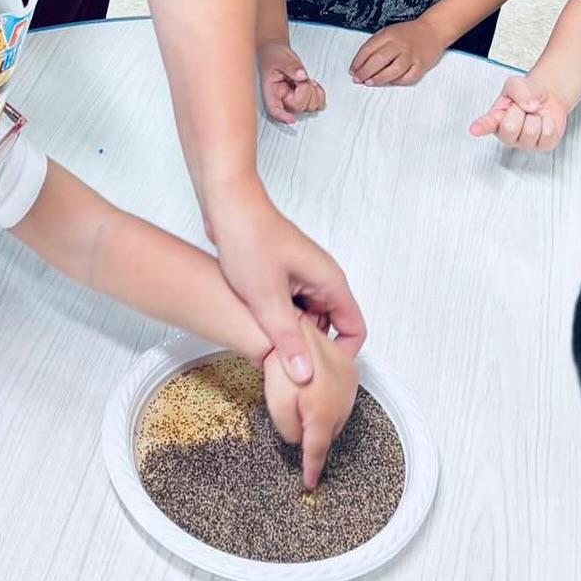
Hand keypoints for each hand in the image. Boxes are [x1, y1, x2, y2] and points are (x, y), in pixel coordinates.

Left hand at [210, 183, 365, 385]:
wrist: (226, 204)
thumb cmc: (249, 237)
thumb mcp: (267, 298)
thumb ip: (288, 339)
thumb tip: (306, 375)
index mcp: (329, 283)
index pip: (354, 329)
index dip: (341, 355)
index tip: (317, 373)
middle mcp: (321, 280)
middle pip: (329, 328)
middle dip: (310, 349)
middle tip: (285, 367)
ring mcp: (301, 277)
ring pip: (305, 319)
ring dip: (289, 335)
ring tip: (266, 347)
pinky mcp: (282, 276)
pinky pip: (288, 308)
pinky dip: (276, 320)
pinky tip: (256, 327)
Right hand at [258, 40, 325, 122]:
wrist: (277, 51)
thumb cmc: (273, 56)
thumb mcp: (280, 58)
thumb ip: (290, 66)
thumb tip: (301, 76)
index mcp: (272, 91)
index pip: (274, 109)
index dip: (282, 116)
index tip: (291, 119)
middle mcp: (282, 99)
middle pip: (298, 107)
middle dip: (305, 91)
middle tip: (301, 78)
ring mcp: (294, 99)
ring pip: (309, 107)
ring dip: (313, 92)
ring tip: (305, 80)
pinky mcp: (304, 97)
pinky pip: (317, 104)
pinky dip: (320, 95)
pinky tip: (313, 85)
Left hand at [263, 317, 358, 487]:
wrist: (281, 326)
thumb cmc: (277, 361)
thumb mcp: (276, 406)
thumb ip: (290, 431)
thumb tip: (299, 438)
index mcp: (324, 412)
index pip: (318, 449)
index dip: (313, 468)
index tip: (310, 482)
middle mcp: (342, 398)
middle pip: (331, 430)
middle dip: (316, 436)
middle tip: (298, 434)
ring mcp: (348, 380)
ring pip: (338, 412)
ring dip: (322, 416)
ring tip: (299, 405)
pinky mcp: (347, 366)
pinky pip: (340, 393)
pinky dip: (327, 399)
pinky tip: (309, 389)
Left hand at [349, 18, 444, 87]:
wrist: (433, 30)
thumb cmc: (408, 33)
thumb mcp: (389, 31)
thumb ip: (375, 44)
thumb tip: (360, 62)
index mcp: (389, 34)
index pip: (369, 49)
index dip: (358, 61)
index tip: (352, 71)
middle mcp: (400, 45)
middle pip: (379, 60)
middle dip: (365, 72)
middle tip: (357, 79)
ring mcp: (411, 55)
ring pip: (393, 70)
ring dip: (379, 78)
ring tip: (369, 83)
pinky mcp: (421, 65)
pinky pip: (408, 77)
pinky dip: (397, 81)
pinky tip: (389, 82)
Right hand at [468, 72, 568, 151]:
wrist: (546, 98)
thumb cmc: (526, 93)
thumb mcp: (517, 84)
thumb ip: (518, 89)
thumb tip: (529, 106)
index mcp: (496, 118)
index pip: (486, 124)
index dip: (480, 127)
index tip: (474, 130)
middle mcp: (508, 134)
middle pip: (510, 127)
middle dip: (519, 111)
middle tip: (522, 108)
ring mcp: (524, 142)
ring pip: (530, 131)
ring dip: (535, 117)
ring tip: (533, 115)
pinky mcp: (542, 146)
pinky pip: (547, 134)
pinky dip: (548, 122)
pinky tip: (543, 122)